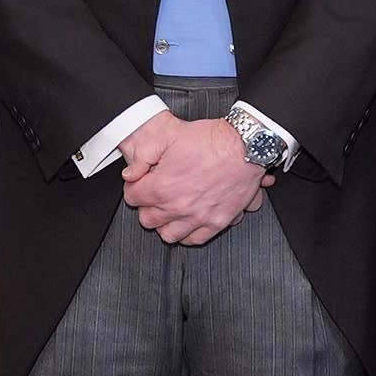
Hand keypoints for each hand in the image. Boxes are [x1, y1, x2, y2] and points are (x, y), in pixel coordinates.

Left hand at [119, 112, 273, 245]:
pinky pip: (195, 239)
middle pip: (147, 220)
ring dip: (164, 223)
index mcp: (163, 186)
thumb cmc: (210, 140)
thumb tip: (130, 173)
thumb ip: (143, 155)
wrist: (244, 147)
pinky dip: (188, 233)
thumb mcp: (168, 135)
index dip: (134, 187)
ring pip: (168, 235)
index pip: (133, 197)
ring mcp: (198, 218)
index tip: (139, 182)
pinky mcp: (217, 222)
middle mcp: (178, 207)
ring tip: (168, 209)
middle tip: (152, 194)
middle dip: (146, 206)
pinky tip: (187, 221)